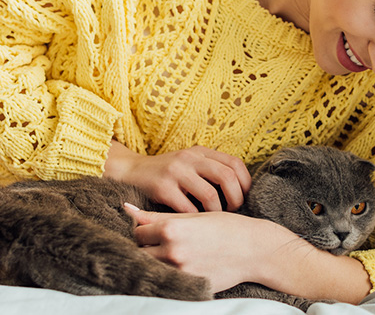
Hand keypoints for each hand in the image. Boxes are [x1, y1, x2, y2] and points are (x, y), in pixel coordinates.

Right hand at [104, 140, 250, 212]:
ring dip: (216, 212)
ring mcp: (176, 172)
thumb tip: (240, 192)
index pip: (234, 163)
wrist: (129, 172)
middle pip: (227, 177)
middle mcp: (190, 158)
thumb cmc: (166, 174)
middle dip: (235, 198)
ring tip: (213, 219)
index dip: (245, 183)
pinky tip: (194, 223)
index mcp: (200, 152)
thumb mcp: (189, 164)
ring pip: (210, 195)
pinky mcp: (162, 188)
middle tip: (232, 211)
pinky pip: (188, 208)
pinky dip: (195, 219)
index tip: (243, 198)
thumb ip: (210, 171)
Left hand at [123, 203, 305, 292]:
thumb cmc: (225, 228)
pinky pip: (166, 281)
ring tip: (171, 254)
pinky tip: (181, 266)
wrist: (255, 250)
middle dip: (145, 248)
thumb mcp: (192, 216)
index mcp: (170, 229)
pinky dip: (168, 274)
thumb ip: (157, 216)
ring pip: (151, 268)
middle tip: (158, 244)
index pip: (137, 232)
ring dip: (155, 262)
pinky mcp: (188, 285)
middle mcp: (172, 251)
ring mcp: (179, 271)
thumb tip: (127, 209)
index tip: (152, 230)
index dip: (143, 231)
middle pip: (140, 252)